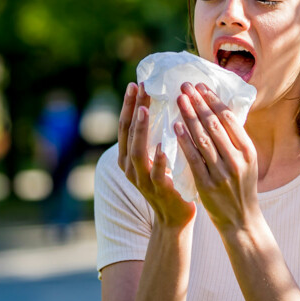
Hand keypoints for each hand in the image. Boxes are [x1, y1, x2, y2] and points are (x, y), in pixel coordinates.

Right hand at [117, 82, 195, 229]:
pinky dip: (159, 160)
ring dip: (141, 129)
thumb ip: (155, 136)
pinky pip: (156, 174)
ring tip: (145, 109)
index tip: (136, 83)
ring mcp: (142, 179)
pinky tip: (162, 146)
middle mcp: (130, 167)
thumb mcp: (156, 156)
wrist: (174, 216)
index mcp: (127, 157)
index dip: (129, 105)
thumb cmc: (168, 180)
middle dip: (134, 109)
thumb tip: (162, 105)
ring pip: (137, 151)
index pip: (125, 125)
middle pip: (128, 133)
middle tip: (140, 87)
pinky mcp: (159, 190)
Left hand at [175, 82, 260, 231]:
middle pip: (215, 124)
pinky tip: (176, 127)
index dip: (214, 100)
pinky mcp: (207, 185)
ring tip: (179, 99)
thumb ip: (235, 140)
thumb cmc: (241, 187)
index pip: (230, 119)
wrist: (241, 221)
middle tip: (185, 86)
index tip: (201, 86)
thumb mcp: (247, 162)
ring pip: (203, 138)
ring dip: (190, 116)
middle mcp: (237, 160)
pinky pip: (194, 158)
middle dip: (199, 103)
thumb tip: (220, 111)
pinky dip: (184, 141)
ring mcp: (222, 173)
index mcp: (248, 151)